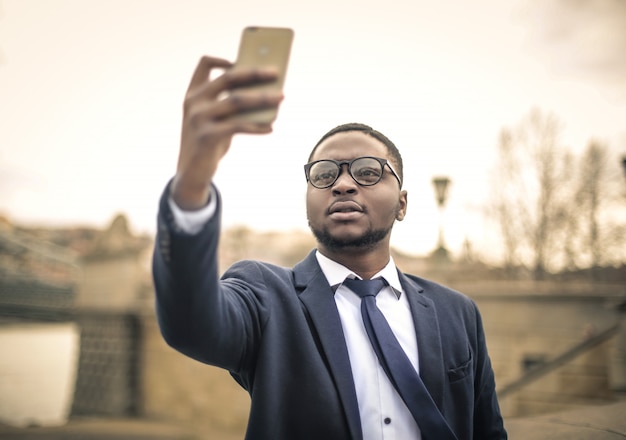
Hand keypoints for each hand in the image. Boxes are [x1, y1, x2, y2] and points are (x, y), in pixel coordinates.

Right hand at [171, 56, 282, 209]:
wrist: (191, 174)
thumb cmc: (209, 144)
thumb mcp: (215, 121)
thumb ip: (230, 106)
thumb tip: (265, 95)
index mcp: (193, 94)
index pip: (204, 65)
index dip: (223, 59)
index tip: (241, 60)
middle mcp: (193, 102)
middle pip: (228, 78)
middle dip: (254, 73)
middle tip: (276, 72)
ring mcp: (199, 118)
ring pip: (237, 100)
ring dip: (262, 98)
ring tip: (281, 97)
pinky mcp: (208, 136)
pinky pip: (239, 126)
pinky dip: (257, 126)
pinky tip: (270, 127)